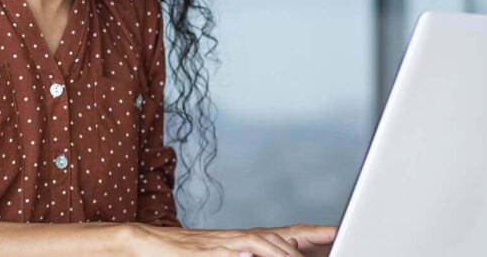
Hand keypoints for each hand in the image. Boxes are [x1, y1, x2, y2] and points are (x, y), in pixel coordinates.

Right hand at [126, 222, 335, 256]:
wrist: (146, 243)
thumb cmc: (182, 254)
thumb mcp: (220, 255)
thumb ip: (243, 255)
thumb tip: (259, 253)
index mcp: (245, 240)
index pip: (287, 235)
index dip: (316, 234)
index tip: (340, 232)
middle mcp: (239, 237)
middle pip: (282, 236)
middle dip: (311, 239)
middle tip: (338, 237)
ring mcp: (224, 242)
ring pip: (262, 242)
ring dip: (283, 250)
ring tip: (301, 255)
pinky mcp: (207, 251)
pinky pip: (234, 251)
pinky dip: (250, 252)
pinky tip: (261, 254)